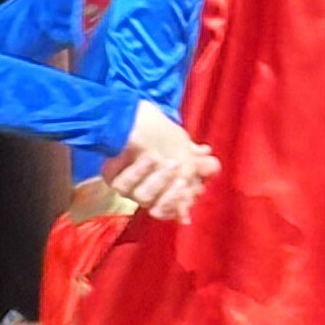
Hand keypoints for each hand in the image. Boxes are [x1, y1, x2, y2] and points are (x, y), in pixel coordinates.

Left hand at [106, 104, 213, 222]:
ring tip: (159, 157)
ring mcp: (129, 187)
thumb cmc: (162, 134)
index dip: (176, 202)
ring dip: (155, 179)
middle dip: (170, 191)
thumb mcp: (185, 148)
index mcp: (164, 191)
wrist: (136, 115)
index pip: (170, 209)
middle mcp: (146, 193)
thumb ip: (200, 164)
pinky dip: (136, 172)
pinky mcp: (112, 177)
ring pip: (142, 197)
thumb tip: (213, 168)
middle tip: (178, 170)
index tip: (185, 185)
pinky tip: (143, 156)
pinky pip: (124, 184)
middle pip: (156, 206)